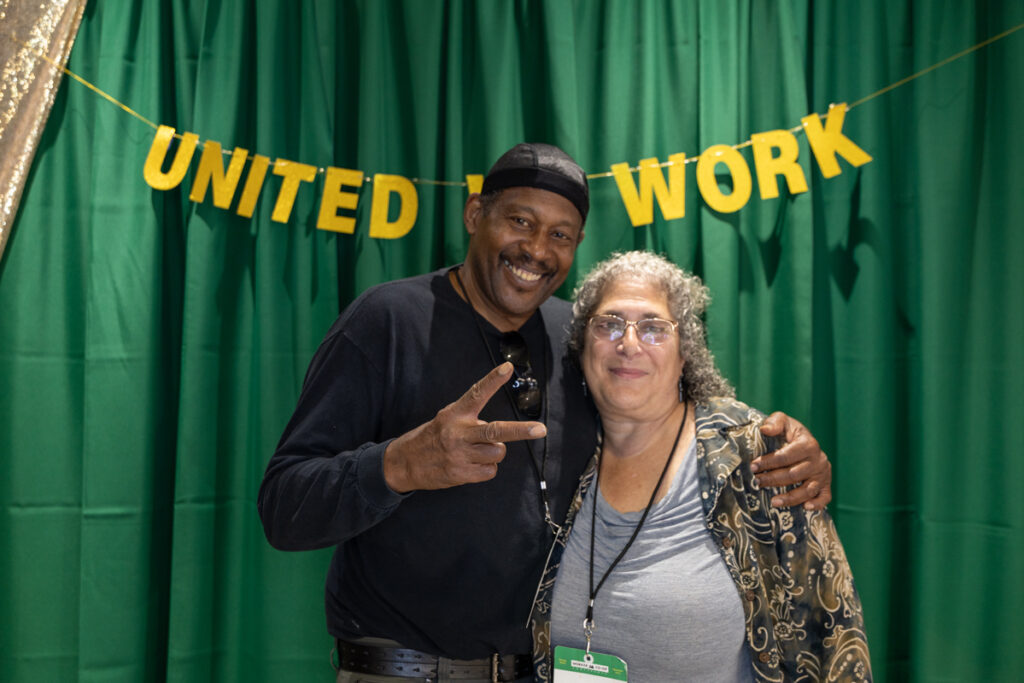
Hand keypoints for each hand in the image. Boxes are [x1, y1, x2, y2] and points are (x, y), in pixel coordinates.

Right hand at [382, 363, 546, 491]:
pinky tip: (471, 465)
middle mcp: (458, 432)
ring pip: (498, 453)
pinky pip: (490, 471)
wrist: (405, 462)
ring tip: (477, 452)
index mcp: (455, 414)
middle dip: (521, 431)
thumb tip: (498, 430)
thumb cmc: (433, 437)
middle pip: (495, 431)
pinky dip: (486, 469)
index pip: (477, 393)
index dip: (493, 380)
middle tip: (540, 429)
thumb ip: (470, 418)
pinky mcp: (460, 474)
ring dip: (494, 453)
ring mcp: (459, 454)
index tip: (507, 368)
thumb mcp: (447, 418)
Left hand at [751, 412, 831, 509]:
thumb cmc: (789, 432)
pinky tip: (805, 508)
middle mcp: (818, 459)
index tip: (753, 466)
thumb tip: (765, 430)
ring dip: (790, 497)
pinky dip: (817, 504)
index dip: (768, 462)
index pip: (786, 456)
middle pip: (794, 474)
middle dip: (773, 479)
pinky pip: (824, 497)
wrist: (804, 440)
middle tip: (757, 482)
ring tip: (773, 502)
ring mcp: (823, 473)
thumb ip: (774, 422)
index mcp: (808, 444)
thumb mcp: (783, 421)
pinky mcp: (826, 484)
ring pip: (808, 489)